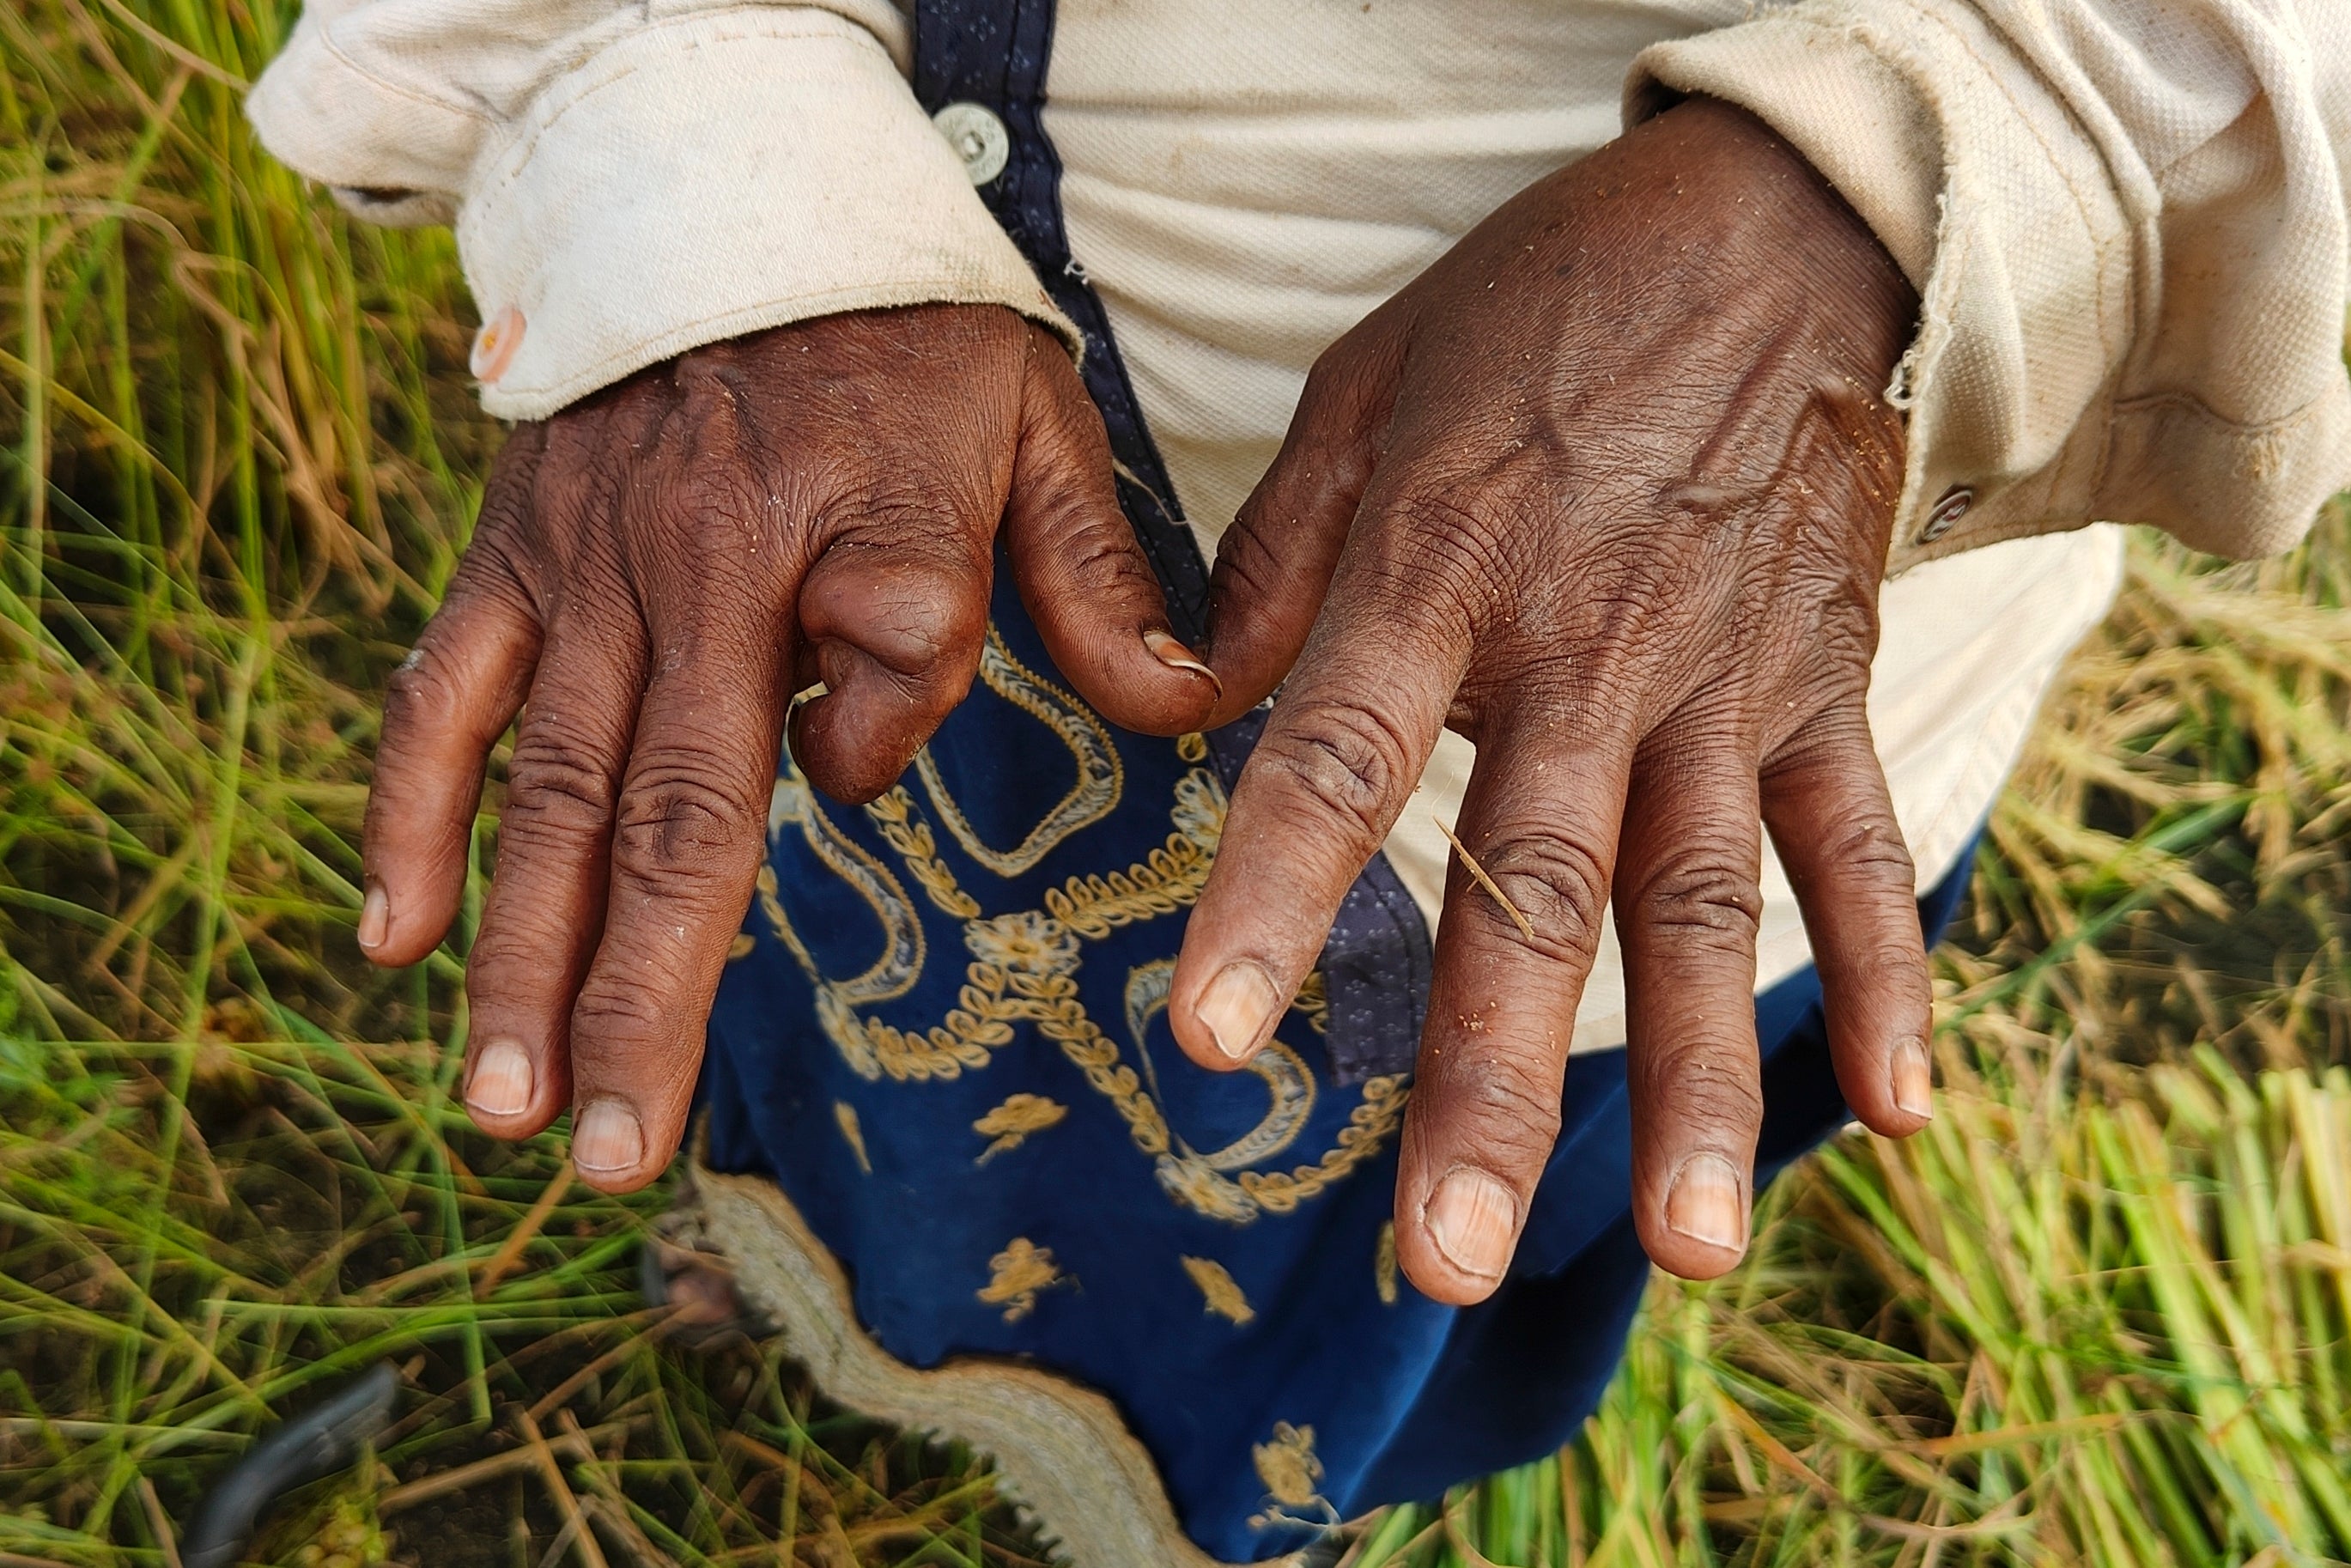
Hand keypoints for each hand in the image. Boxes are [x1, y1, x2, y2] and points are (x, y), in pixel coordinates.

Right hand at [359, 305, 1218, 1190]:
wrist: (742, 199)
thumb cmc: (908, 337)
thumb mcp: (1039, 427)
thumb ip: (1101, 576)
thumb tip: (1186, 707)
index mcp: (867, 515)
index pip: (901, 670)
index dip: (893, 726)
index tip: (874, 737)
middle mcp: (714, 560)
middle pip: (680, 806)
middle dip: (640, 995)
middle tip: (606, 1153)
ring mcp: (593, 565)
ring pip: (553, 789)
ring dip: (522, 955)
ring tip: (503, 1107)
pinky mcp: (515, 556)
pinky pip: (444, 697)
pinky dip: (411, 817)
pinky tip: (393, 940)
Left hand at [1170, 99, 1930, 1298]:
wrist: (1768, 227)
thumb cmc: (1535, 311)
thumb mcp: (1363, 389)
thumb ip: (1272, 561)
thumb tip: (1185, 699)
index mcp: (1442, 569)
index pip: (1340, 759)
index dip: (1273, 903)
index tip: (1212, 1044)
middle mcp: (1585, 652)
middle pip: (1533, 888)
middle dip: (1489, 1081)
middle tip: (1442, 1256)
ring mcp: (1720, 681)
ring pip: (1703, 905)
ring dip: (1694, 1082)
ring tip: (1683, 1253)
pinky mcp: (1823, 685)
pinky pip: (1856, 844)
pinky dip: (1882, 972)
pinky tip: (1892, 1113)